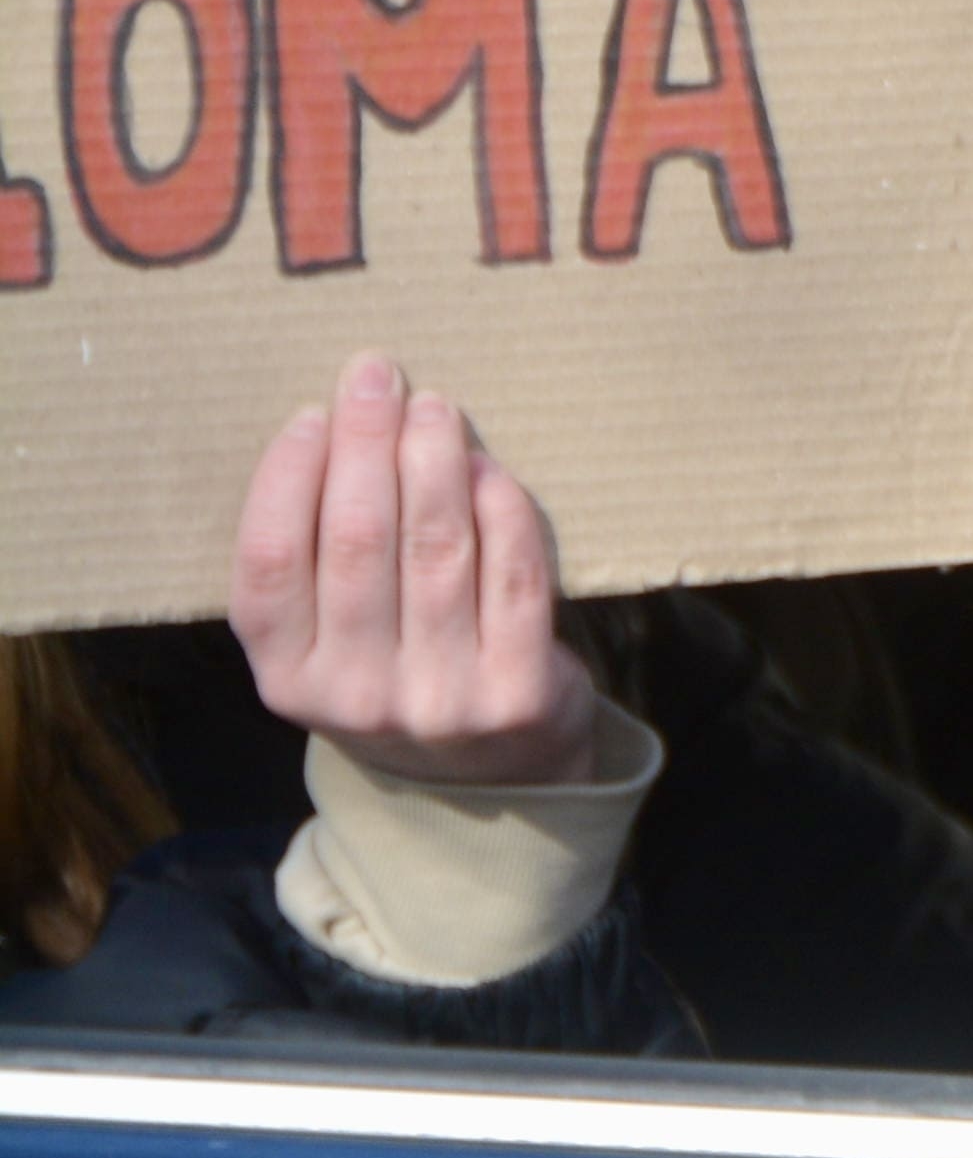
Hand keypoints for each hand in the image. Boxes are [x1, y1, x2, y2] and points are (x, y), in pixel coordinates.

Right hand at [233, 355, 596, 790]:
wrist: (490, 781)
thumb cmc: (395, 675)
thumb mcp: (325, 645)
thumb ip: (315, 565)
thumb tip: (334, 432)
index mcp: (285, 677)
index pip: (269, 560)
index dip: (287, 477)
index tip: (311, 414)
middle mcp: (354, 694)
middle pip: (357, 541)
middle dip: (366, 444)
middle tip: (377, 376)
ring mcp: (439, 698)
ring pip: (437, 550)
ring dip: (436, 462)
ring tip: (434, 407)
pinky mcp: (519, 693)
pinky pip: (515, 578)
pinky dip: (504, 513)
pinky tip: (489, 469)